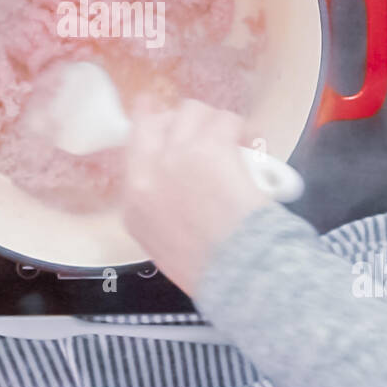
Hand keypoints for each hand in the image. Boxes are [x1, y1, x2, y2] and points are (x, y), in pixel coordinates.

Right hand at [121, 99, 273, 294]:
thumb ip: (159, 212)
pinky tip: (253, 142)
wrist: (236, 274)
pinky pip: (226, 120)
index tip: (162, 119)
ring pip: (193, 112)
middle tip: (208, 133)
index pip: (132, 147)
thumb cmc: (209, 270)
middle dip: (182, 122)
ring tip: (236, 140)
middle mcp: (148, 173)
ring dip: (214, 123)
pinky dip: (242, 128)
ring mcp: (177, 156)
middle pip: (157, 120)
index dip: (151, 127)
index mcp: (135, 204)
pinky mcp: (210, 148)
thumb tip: (176, 192)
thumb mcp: (163, 245)